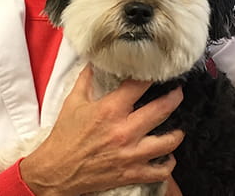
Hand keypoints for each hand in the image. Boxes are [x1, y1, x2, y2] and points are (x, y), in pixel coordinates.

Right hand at [20, 65, 183, 195]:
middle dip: (175, 97)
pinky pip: (161, 171)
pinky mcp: (131, 173)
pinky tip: (167, 156)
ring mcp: (130, 154)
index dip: (152, 75)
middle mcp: (124, 131)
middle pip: (162, 110)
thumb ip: (86, 79)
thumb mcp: (73, 102)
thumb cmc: (64, 136)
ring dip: (177, 132)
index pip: (139, 86)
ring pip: (168, 142)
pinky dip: (168, 163)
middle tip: (178, 92)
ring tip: (178, 126)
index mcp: (110, 110)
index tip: (159, 70)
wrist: (56, 171)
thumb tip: (94, 61)